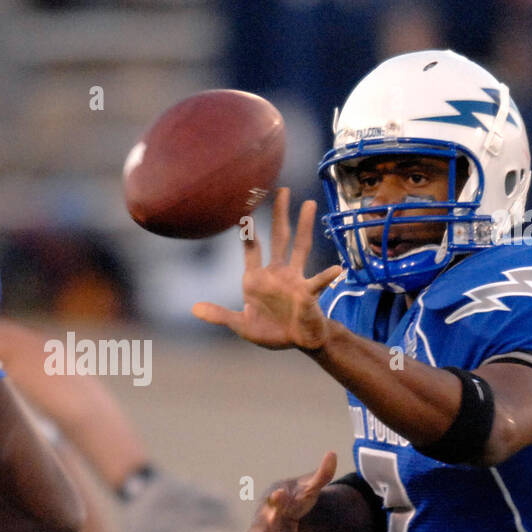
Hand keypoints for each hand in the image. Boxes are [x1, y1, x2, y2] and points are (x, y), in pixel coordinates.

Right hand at [124, 469, 239, 531]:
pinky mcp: (196, 494)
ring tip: (236, 525)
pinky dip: (216, 498)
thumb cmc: (140, 519)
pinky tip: (226, 500)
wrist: (142, 491)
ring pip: (215, 519)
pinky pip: (210, 497)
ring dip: (225, 521)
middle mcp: (190, 529)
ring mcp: (195, 511)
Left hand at [192, 188, 342, 350]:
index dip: (247, 232)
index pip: (251, 249)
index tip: (241, 210)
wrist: (295, 342)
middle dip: (279, 214)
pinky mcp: (308, 293)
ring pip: (300, 247)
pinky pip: (317, 283)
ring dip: (304, 226)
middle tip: (282, 189)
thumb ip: (220, 316)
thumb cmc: (269, 330)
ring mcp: (294, 280)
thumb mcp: (241, 325)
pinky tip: (336, 269)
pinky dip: (326, 276)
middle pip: (279, 237)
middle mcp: (277, 272)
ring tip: (309, 203)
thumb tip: (194, 309)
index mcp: (257, 278)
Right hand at [247, 451, 337, 531]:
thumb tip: (333, 454)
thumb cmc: (297, 493)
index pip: (275, 500)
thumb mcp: (311, 484)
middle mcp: (266, 523)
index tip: (278, 496)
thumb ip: (321, 473)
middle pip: (260, 531)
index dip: (277, 499)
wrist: (286, 509)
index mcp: (274, 502)